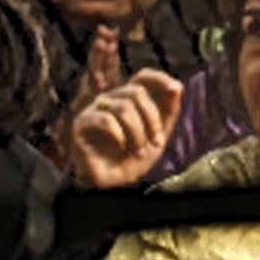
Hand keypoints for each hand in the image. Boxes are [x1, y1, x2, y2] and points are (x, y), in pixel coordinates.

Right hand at [67, 68, 185, 189]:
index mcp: (128, 97)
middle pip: (136, 92)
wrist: (114, 182)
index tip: (176, 88)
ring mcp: (94, 110)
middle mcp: (110, 99)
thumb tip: (178, 86)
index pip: (142, 76)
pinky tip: (121, 147)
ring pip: (123, 107)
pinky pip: (105, 120)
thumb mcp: (158, 133)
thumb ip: (169, 110)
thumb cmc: (134, 156)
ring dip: (138, 133)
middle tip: (156, 141)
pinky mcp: (82, 124)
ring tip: (139, 151)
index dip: (159, 79)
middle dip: (152, 118)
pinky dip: (120, 136)